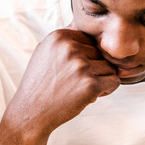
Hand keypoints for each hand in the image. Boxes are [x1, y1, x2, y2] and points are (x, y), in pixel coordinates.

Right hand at [5, 27, 120, 135]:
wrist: (30, 112)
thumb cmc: (39, 84)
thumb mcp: (44, 52)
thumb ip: (65, 40)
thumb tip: (90, 31)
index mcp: (59, 37)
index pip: (90, 39)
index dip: (87, 55)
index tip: (77, 68)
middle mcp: (70, 48)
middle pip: (101, 53)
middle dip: (95, 68)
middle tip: (80, 82)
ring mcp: (81, 66)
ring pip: (110, 67)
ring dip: (102, 79)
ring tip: (84, 88)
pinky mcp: (90, 85)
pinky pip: (114, 81)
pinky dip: (107, 89)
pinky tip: (91, 95)